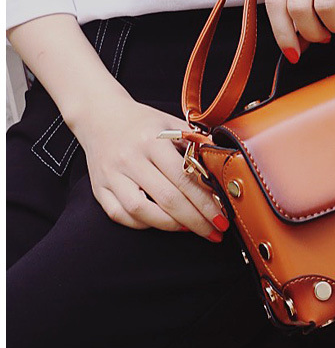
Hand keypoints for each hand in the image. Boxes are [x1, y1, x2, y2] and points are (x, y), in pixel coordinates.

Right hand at [70, 94, 226, 241]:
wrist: (100, 115)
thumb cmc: (142, 122)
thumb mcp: (171, 124)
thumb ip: (197, 142)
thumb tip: (223, 163)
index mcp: (152, 140)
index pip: (184, 178)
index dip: (206, 202)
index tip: (222, 218)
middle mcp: (130, 158)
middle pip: (167, 198)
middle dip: (195, 220)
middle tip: (214, 232)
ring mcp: (111, 175)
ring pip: (141, 211)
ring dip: (170, 225)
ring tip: (190, 228)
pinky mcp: (98, 188)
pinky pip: (120, 215)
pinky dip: (143, 223)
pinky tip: (162, 223)